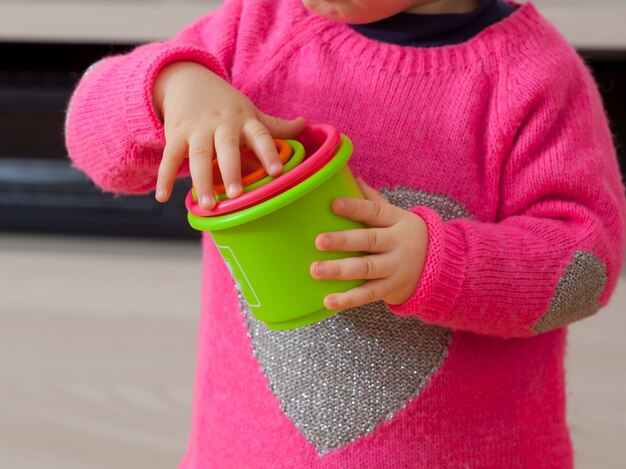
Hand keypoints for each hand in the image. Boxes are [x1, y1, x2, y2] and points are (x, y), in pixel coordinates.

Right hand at [152, 61, 305, 208]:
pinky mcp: (175, 135)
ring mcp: (197, 130)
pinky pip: (169, 158)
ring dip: (202, 181)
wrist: (187, 80)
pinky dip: (165, 177)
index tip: (278, 172)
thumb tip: (306, 123)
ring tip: (208, 205)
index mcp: (244, 120)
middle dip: (231, 170)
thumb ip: (276, 124)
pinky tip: (164, 197)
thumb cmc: (226, 104)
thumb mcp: (250, 111)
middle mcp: (221, 124)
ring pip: (198, 156)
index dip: (269, 153)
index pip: (260, 135)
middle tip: (236, 195)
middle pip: (226, 147)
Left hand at [311, 178, 428, 309]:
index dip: (355, 208)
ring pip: (367, 269)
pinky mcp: (391, 289)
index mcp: (397, 220)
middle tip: (319, 241)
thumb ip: (373, 200)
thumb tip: (351, 176)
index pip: (375, 212)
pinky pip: (368, 294)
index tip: (333, 204)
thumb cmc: (405, 235)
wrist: (439, 267)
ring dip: (340, 270)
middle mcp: (397, 244)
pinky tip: (328, 300)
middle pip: (369, 240)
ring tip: (316, 270)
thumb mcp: (396, 216)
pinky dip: (348, 299)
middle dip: (343, 241)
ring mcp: (395, 268)